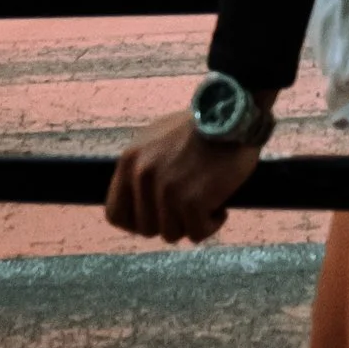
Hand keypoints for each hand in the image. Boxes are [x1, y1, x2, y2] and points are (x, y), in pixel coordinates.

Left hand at [105, 102, 271, 243]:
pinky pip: (197, 233)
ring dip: (192, 222)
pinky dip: (212, 224)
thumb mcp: (155, 139)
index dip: (136, 223)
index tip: (158, 217)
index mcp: (129, 161)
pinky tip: (220, 207)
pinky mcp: (192, 200)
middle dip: (170, 221)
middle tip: (190, 205)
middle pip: (146, 228)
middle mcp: (142, 176)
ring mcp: (166, 190)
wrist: (233, 113)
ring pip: (172, 234)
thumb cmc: (200, 126)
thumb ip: (142, 167)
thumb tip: (136, 198)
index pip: (115, 214)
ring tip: (207, 201)